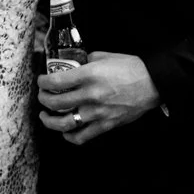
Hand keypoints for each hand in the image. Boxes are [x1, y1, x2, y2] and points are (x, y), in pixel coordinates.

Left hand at [36, 51, 160, 144]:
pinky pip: (82, 136)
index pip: (56, 81)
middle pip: (56, 103)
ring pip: (64, 124)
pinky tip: (65, 131)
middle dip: (43, 99)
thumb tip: (72, 66)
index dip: (43, 82)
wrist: (152, 83)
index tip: (41, 81)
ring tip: (45, 116)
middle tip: (42, 96)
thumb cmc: (130, 68)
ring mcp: (97, 113)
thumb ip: (85, 61)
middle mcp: (90, 95)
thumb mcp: (104, 56)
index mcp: (89, 75)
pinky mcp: (105, 125)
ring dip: (49, 121)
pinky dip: (70, 136)